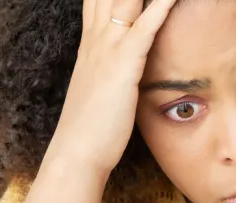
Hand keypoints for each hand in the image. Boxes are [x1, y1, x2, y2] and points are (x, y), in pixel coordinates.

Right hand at [42, 0, 178, 175]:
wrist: (75, 154)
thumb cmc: (90, 129)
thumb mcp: (100, 90)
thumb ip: (111, 71)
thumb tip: (122, 69)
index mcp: (92, 42)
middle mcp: (97, 38)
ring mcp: (108, 50)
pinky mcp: (123, 67)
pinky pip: (145, 28)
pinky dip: (160, 7)